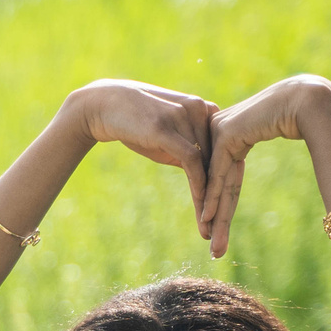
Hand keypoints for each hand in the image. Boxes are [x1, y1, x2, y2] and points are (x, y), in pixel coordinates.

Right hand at [65, 79, 218, 219]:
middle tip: (221, 224)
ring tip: (210, 222)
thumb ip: (186, 151)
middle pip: (219, 157)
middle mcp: (199, 109)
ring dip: (210, 196)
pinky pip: (192, 160)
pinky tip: (201, 204)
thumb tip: (202, 175)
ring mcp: (183, 116)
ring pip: (208, 162)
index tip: (227, 207)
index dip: (228, 178)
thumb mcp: (165, 138)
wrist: (103, 106)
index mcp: (203, 109)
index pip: (223, 148)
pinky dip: (198, 184)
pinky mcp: (166, 127)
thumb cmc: (134, 123)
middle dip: (221, 192)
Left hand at [201, 75, 330, 257]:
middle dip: (215, 218)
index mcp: (233, 131)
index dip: (222, 205)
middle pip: (218, 184)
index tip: (217, 231)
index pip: (225, 176)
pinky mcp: (225, 134)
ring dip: (213, 217)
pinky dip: (212, 198)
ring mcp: (220, 131)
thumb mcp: (281, 135)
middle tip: (212, 248)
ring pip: (214, 182)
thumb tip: (285, 141)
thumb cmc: (309, 117)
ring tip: (212, 245)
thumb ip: (267, 139)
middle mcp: (221, 131)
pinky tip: (207, 219)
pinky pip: (217, 173)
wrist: (310, 100)